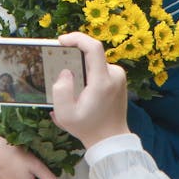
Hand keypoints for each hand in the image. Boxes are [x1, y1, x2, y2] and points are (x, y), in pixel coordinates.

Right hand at [51, 32, 129, 149]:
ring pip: (95, 61)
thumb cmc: (87, 128)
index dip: (76, 38)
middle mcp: (114, 75)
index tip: (61, 41)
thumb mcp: (65, 115)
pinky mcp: (118, 80)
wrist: (110, 140)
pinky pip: (100, 67)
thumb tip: (66, 72)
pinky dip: (88, 72)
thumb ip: (60, 91)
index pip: (93, 47)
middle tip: (59, 63)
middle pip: (92, 52)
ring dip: (81, 65)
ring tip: (70, 82)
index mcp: (103, 81)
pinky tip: (80, 88)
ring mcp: (119, 77)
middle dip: (74, 53)